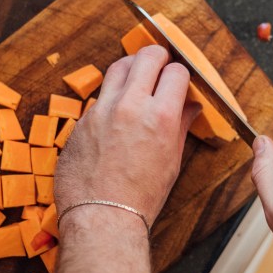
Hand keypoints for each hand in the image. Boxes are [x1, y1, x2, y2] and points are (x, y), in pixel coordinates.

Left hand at [55, 44, 200, 232]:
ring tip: (138, 78)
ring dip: (132, 67)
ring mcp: (102, 110)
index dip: (181, 73)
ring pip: (119, 66)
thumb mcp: (171, 161)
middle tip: (162, 65)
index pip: (176, 72)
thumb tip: (190, 107)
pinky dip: (113, 95)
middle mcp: (130, 106)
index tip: (180, 80)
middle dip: (159, 57)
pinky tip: (118, 112)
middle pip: (147, 56)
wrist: (102, 217)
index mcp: (159, 117)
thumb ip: (180, 126)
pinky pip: (101, 95)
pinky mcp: (82, 119)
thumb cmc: (140, 197)